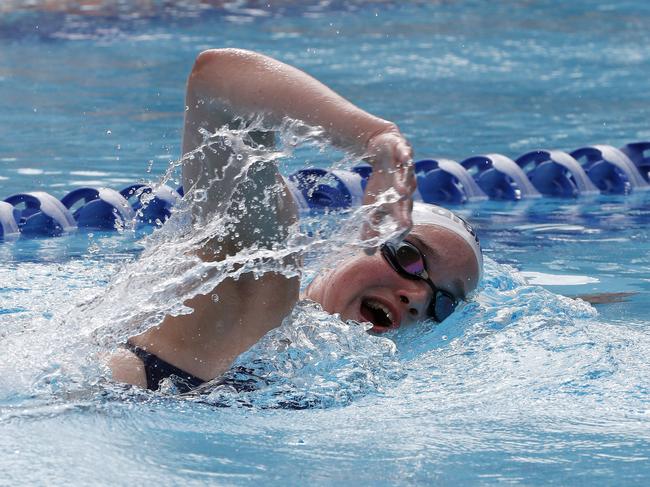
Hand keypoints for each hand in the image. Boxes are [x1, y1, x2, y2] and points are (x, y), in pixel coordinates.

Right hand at [361, 126, 415, 245]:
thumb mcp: (372, 206)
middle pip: (406, 202)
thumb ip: (370, 229)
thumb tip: (367, 254)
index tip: (394, 240)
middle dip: (404, 212)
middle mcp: (406, 189)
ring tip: (402, 192)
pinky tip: (405, 158)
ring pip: (407, 179)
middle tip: (403, 225)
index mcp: (399, 205)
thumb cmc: (381, 183)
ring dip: (405, 185)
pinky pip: (406, 155)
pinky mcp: (403, 153)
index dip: (400, 230)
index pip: (404, 221)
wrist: (385, 151)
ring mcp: (406, 170)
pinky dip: (405, 156)